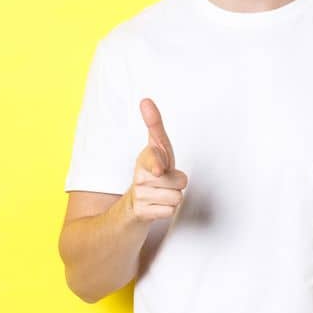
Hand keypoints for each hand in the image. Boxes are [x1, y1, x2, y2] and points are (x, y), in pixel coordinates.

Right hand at [124, 98, 187, 222]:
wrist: (131, 207)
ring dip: (173, 198)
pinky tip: (155, 207)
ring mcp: (139, 194)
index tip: (158, 169)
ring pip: (177, 197)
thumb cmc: (152, 175)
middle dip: (178, 184)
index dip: (158, 163)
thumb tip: (145, 100)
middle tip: (165, 183)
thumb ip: (155, 127)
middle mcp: (140, 175)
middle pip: (181, 180)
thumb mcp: (157, 150)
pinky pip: (169, 210)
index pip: (156, 156)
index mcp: (146, 158)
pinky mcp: (140, 212)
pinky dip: (166, 211)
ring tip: (161, 195)